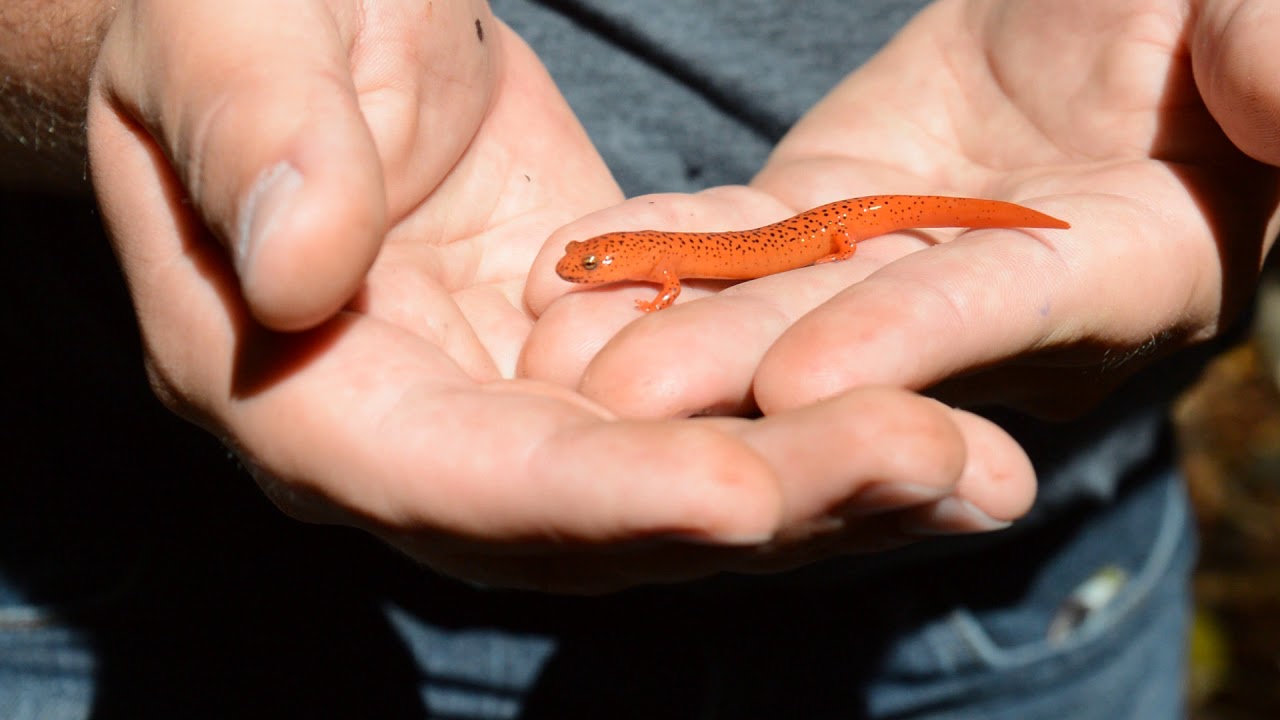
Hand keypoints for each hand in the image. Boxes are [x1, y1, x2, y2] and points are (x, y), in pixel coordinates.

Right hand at [85, 0, 1034, 591]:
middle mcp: (403, 433)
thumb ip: (254, 140)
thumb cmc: (233, 6)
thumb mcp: (231, 29)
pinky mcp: (575, 356)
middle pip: (593, 517)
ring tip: (977, 467)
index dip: (598, 497)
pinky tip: (930, 414)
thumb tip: (300, 276)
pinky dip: (804, 417)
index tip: (745, 495)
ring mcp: (496, 404)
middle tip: (939, 468)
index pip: (451, 479)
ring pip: (666, 481)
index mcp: (286, 381)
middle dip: (765, 501)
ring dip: (820, 480)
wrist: (284, 15)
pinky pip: (697, 411)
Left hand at [524, 0, 1279, 421]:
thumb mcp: (1246, 14)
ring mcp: (900, 270)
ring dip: (671, 329)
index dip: (911, 342)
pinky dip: (664, 254)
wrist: (1103, 3)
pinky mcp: (826, 224)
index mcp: (1134, 264)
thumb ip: (1268, 61)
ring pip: (780, 303)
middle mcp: (1004, 305)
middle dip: (742, 375)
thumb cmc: (1191, 10)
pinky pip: (739, 243)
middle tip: (619, 408)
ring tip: (561, 348)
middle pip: (864, 341)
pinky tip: (574, 270)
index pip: (1008, 309)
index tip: (800, 380)